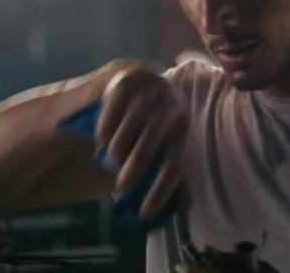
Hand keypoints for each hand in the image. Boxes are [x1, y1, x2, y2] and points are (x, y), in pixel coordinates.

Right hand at [95, 64, 188, 218]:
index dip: (162, 190)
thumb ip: (171, 170)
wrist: (128, 83)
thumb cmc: (144, 124)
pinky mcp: (127, 75)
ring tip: (111, 159)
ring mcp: (149, 86)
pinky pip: (115, 105)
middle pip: (153, 140)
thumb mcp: (160, 146)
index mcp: (182, 124)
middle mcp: (171, 102)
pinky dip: (107, 125)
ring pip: (132, 123)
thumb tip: (187, 204)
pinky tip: (102, 139)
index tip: (144, 213)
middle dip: (137, 166)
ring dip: (120, 146)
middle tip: (121, 187)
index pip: (175, 162)